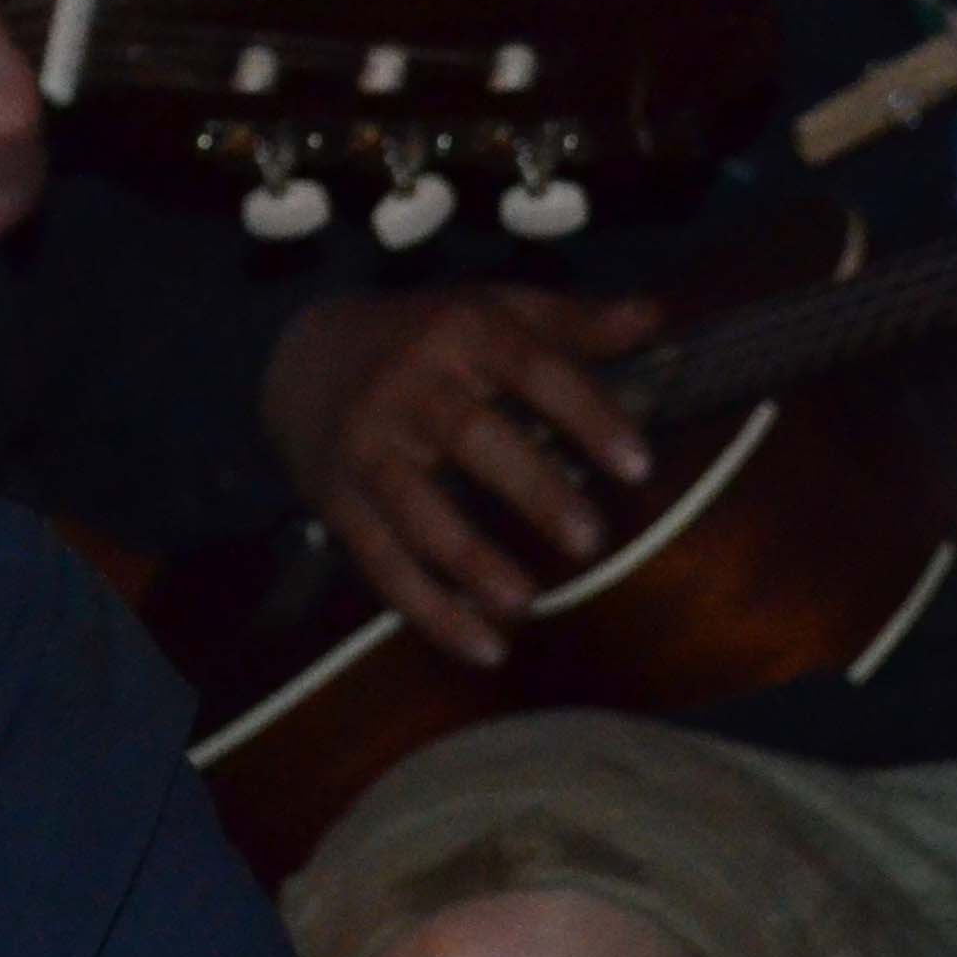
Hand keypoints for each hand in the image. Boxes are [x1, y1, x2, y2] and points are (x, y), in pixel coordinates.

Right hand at [259, 288, 665, 665]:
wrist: (301, 357)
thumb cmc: (424, 337)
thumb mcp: (493, 310)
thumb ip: (573, 323)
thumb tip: (655, 317)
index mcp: (459, 331)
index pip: (532, 369)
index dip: (587, 414)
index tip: (639, 465)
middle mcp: (407, 386)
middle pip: (471, 437)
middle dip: (531, 490)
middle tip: (590, 541)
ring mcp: (367, 446)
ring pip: (417, 509)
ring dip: (470, 560)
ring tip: (527, 601)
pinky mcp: (338, 502)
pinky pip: (383, 563)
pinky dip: (430, 611)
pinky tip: (484, 647)